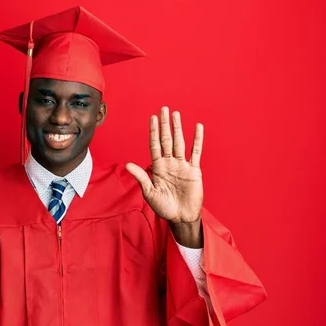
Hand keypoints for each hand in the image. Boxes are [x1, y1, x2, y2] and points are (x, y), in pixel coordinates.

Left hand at [126, 106, 203, 225]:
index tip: (152, 118)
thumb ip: (141, 177)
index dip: (154, 132)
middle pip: (167, 139)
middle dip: (165, 125)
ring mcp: (182, 165)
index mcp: (157, 167)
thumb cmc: (163, 207)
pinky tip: (197, 127)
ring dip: (178, 128)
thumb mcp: (149, 192)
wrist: (181, 217)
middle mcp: (169, 163)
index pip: (155, 145)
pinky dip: (197, 139)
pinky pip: (196, 152)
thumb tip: (127, 164)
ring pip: (180, 142)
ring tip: (176, 114)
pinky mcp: (194, 170)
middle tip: (163, 109)